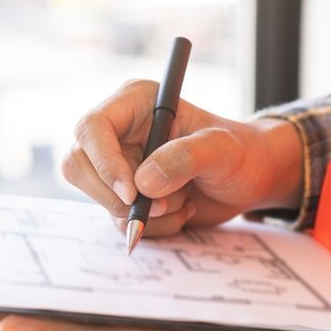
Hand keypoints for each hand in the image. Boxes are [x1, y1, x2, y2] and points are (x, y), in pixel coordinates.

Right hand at [62, 79, 302, 235]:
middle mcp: (120, 132)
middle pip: (79, 166)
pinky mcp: (126, 195)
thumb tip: (142, 184)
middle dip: (116, 196)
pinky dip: (152, 227)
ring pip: (100, 199)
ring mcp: (120, 165)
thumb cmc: (241, 153)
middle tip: (158, 207)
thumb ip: (185, 158)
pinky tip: (181, 211)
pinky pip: (119, 220)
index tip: (133, 193)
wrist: (251, 180)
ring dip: (144, 214)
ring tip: (183, 202)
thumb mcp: (222, 150)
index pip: (92, 128)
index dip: (104, 162)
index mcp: (136, 103)